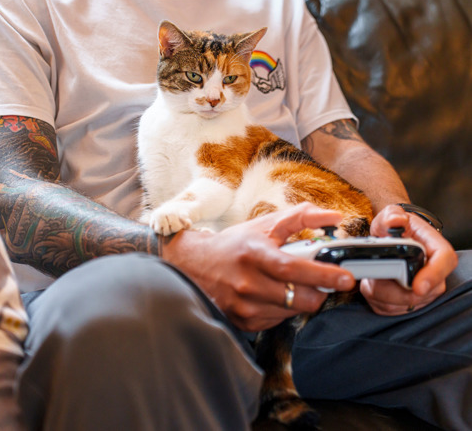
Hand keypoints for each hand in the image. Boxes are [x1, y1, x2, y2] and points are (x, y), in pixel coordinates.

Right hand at [163, 202, 355, 330]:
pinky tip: (274, 294)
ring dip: (301, 299)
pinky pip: (278, 321)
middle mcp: (247, 284)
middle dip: (320, 292)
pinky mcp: (243, 323)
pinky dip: (284, 309)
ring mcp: (244, 307)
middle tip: (324, 282)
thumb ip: (301, 218)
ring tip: (290, 283)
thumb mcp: (265, 225)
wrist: (195, 265)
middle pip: (299, 298)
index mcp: (254, 255)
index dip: (323, 275)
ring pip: (292, 311)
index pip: (293, 269)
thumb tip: (335, 217)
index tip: (346, 277)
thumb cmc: (234, 244)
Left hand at [362, 205, 457, 315]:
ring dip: (380, 294)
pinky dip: (376, 301)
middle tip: (373, 275)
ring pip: (403, 304)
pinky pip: (391, 310)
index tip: (416, 286)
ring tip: (371, 276)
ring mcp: (424, 291)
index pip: (444, 262)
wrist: (389, 237)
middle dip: (392, 289)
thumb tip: (395, 221)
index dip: (432, 276)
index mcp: (437, 249)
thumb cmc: (394, 227)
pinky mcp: (409, 303)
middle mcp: (435, 273)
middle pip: (421, 293)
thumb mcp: (391, 216)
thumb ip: (392, 216)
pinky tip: (371, 286)